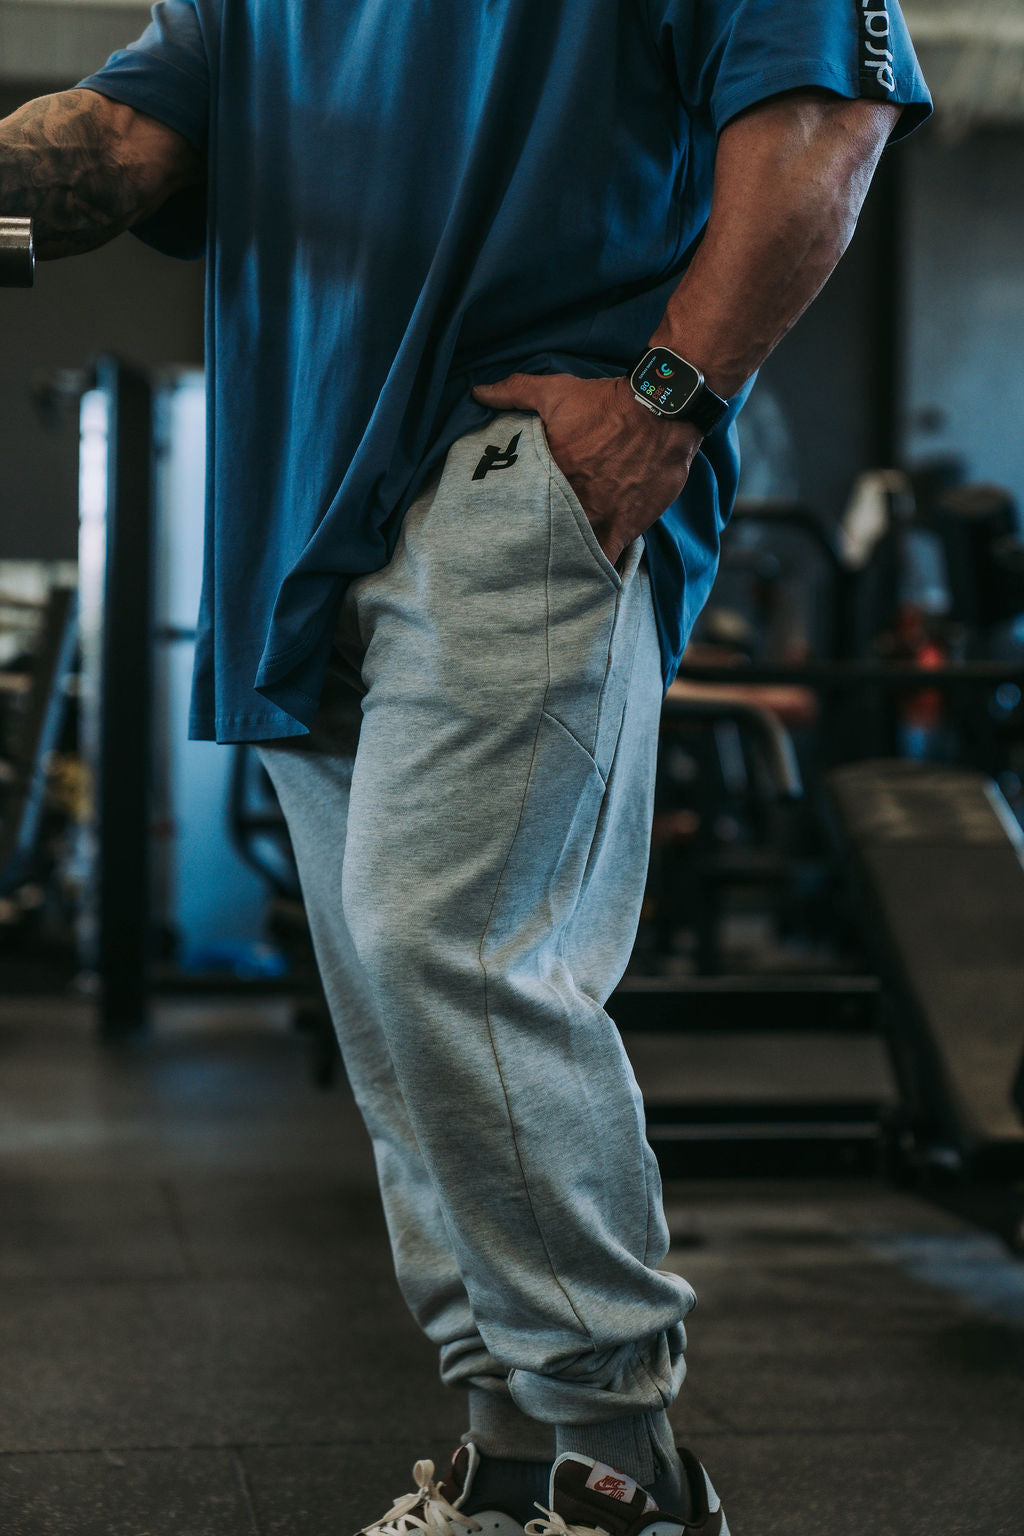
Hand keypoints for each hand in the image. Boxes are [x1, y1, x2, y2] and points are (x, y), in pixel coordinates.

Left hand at [471, 372, 702, 569]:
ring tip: (548, 570)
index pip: (518, 505)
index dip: (509, 516)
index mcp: (547, 474)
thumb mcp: (554, 391)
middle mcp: (570, 502)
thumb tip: (478, 392)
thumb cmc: (605, 402)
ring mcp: (598, 518)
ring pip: (570, 553)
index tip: (502, 522)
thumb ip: (514, 392)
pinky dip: (595, 571)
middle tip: (520, 553)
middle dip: (531, 543)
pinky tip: (584, 580)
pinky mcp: (625, 527)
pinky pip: (607, 559)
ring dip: (560, 560)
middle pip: (541, 534)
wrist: (660, 410)